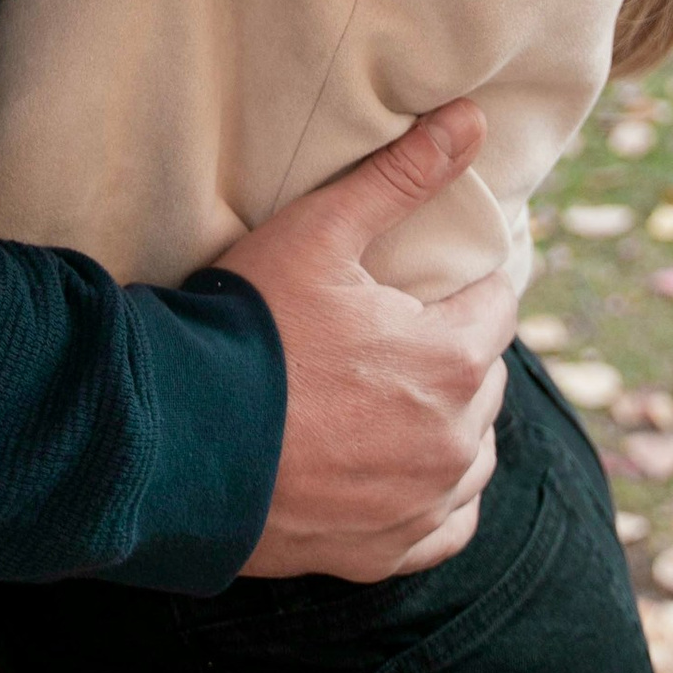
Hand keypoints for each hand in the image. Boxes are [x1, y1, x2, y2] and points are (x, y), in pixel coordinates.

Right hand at [225, 100, 518, 581]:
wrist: (175, 436)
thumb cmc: (250, 325)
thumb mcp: (321, 232)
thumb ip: (403, 176)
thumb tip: (473, 119)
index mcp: (453, 358)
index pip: (497, 305)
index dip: (460, 285)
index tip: (419, 284)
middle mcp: (456, 441)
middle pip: (484, 378)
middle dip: (449, 351)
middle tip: (387, 333)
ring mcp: (421, 504)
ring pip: (472, 455)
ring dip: (447, 424)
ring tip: (388, 397)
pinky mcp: (383, 553)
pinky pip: (446, 526)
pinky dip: (434, 497)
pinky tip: (398, 471)